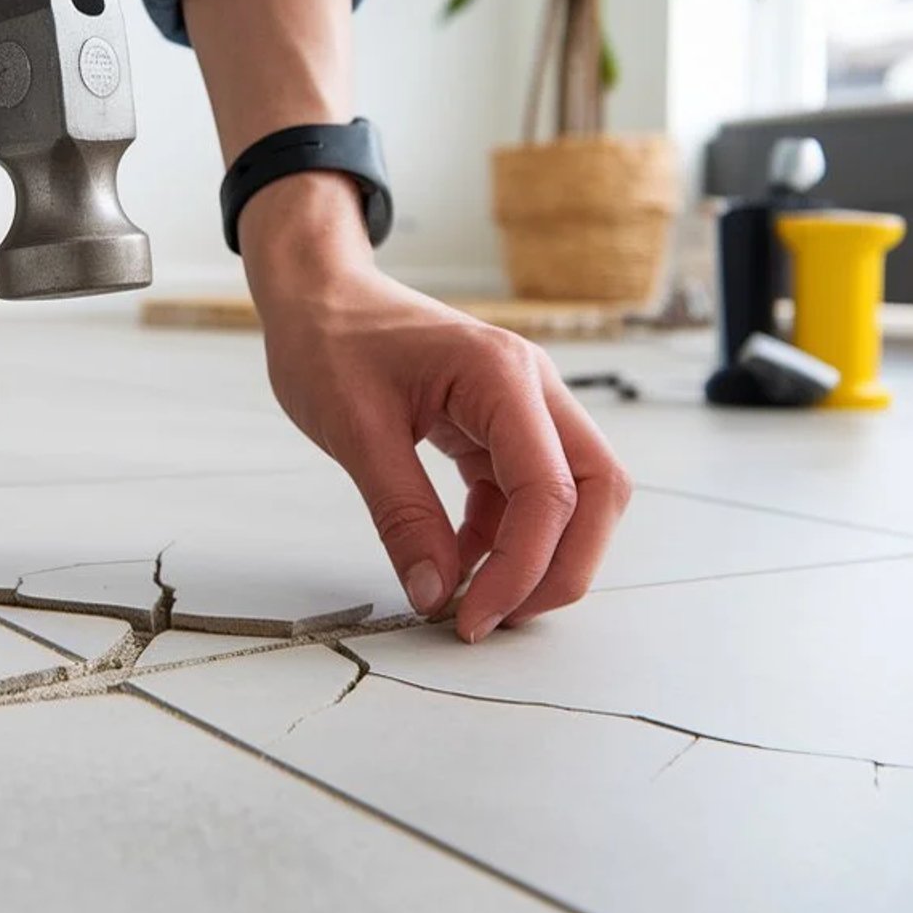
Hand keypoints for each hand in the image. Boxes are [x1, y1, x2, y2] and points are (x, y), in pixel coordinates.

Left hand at [245, 175, 631, 642]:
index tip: (475, 616)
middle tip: (502, 618)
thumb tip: (435, 593)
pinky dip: (503, 536)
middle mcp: (530, 387)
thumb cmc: (329, 340)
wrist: (316, 295)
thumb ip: (401, 516)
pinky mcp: (498, 424)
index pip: (549, 489)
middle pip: (596, 491)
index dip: (523, 566)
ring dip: (538, 555)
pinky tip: (459, 563)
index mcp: (501, 376)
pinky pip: (524, 492)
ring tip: (480, 602)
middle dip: (563, 565)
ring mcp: (520, 405)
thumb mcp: (354, 432)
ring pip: (571, 495)